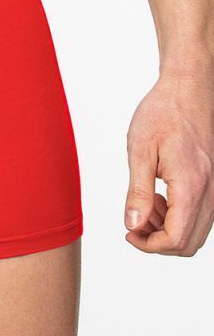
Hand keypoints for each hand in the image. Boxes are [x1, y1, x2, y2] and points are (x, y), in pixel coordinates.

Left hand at [124, 64, 213, 255]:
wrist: (187, 90)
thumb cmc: (163, 113)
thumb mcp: (140, 149)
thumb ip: (138, 191)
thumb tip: (133, 224)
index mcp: (190, 186)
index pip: (175, 238)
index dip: (149, 245)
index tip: (129, 232)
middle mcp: (208, 192)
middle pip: (188, 243)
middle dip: (158, 242)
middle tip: (135, 223)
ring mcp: (213, 188)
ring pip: (196, 232)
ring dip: (168, 230)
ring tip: (146, 205)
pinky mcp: (212, 182)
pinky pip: (200, 216)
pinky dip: (179, 217)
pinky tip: (160, 198)